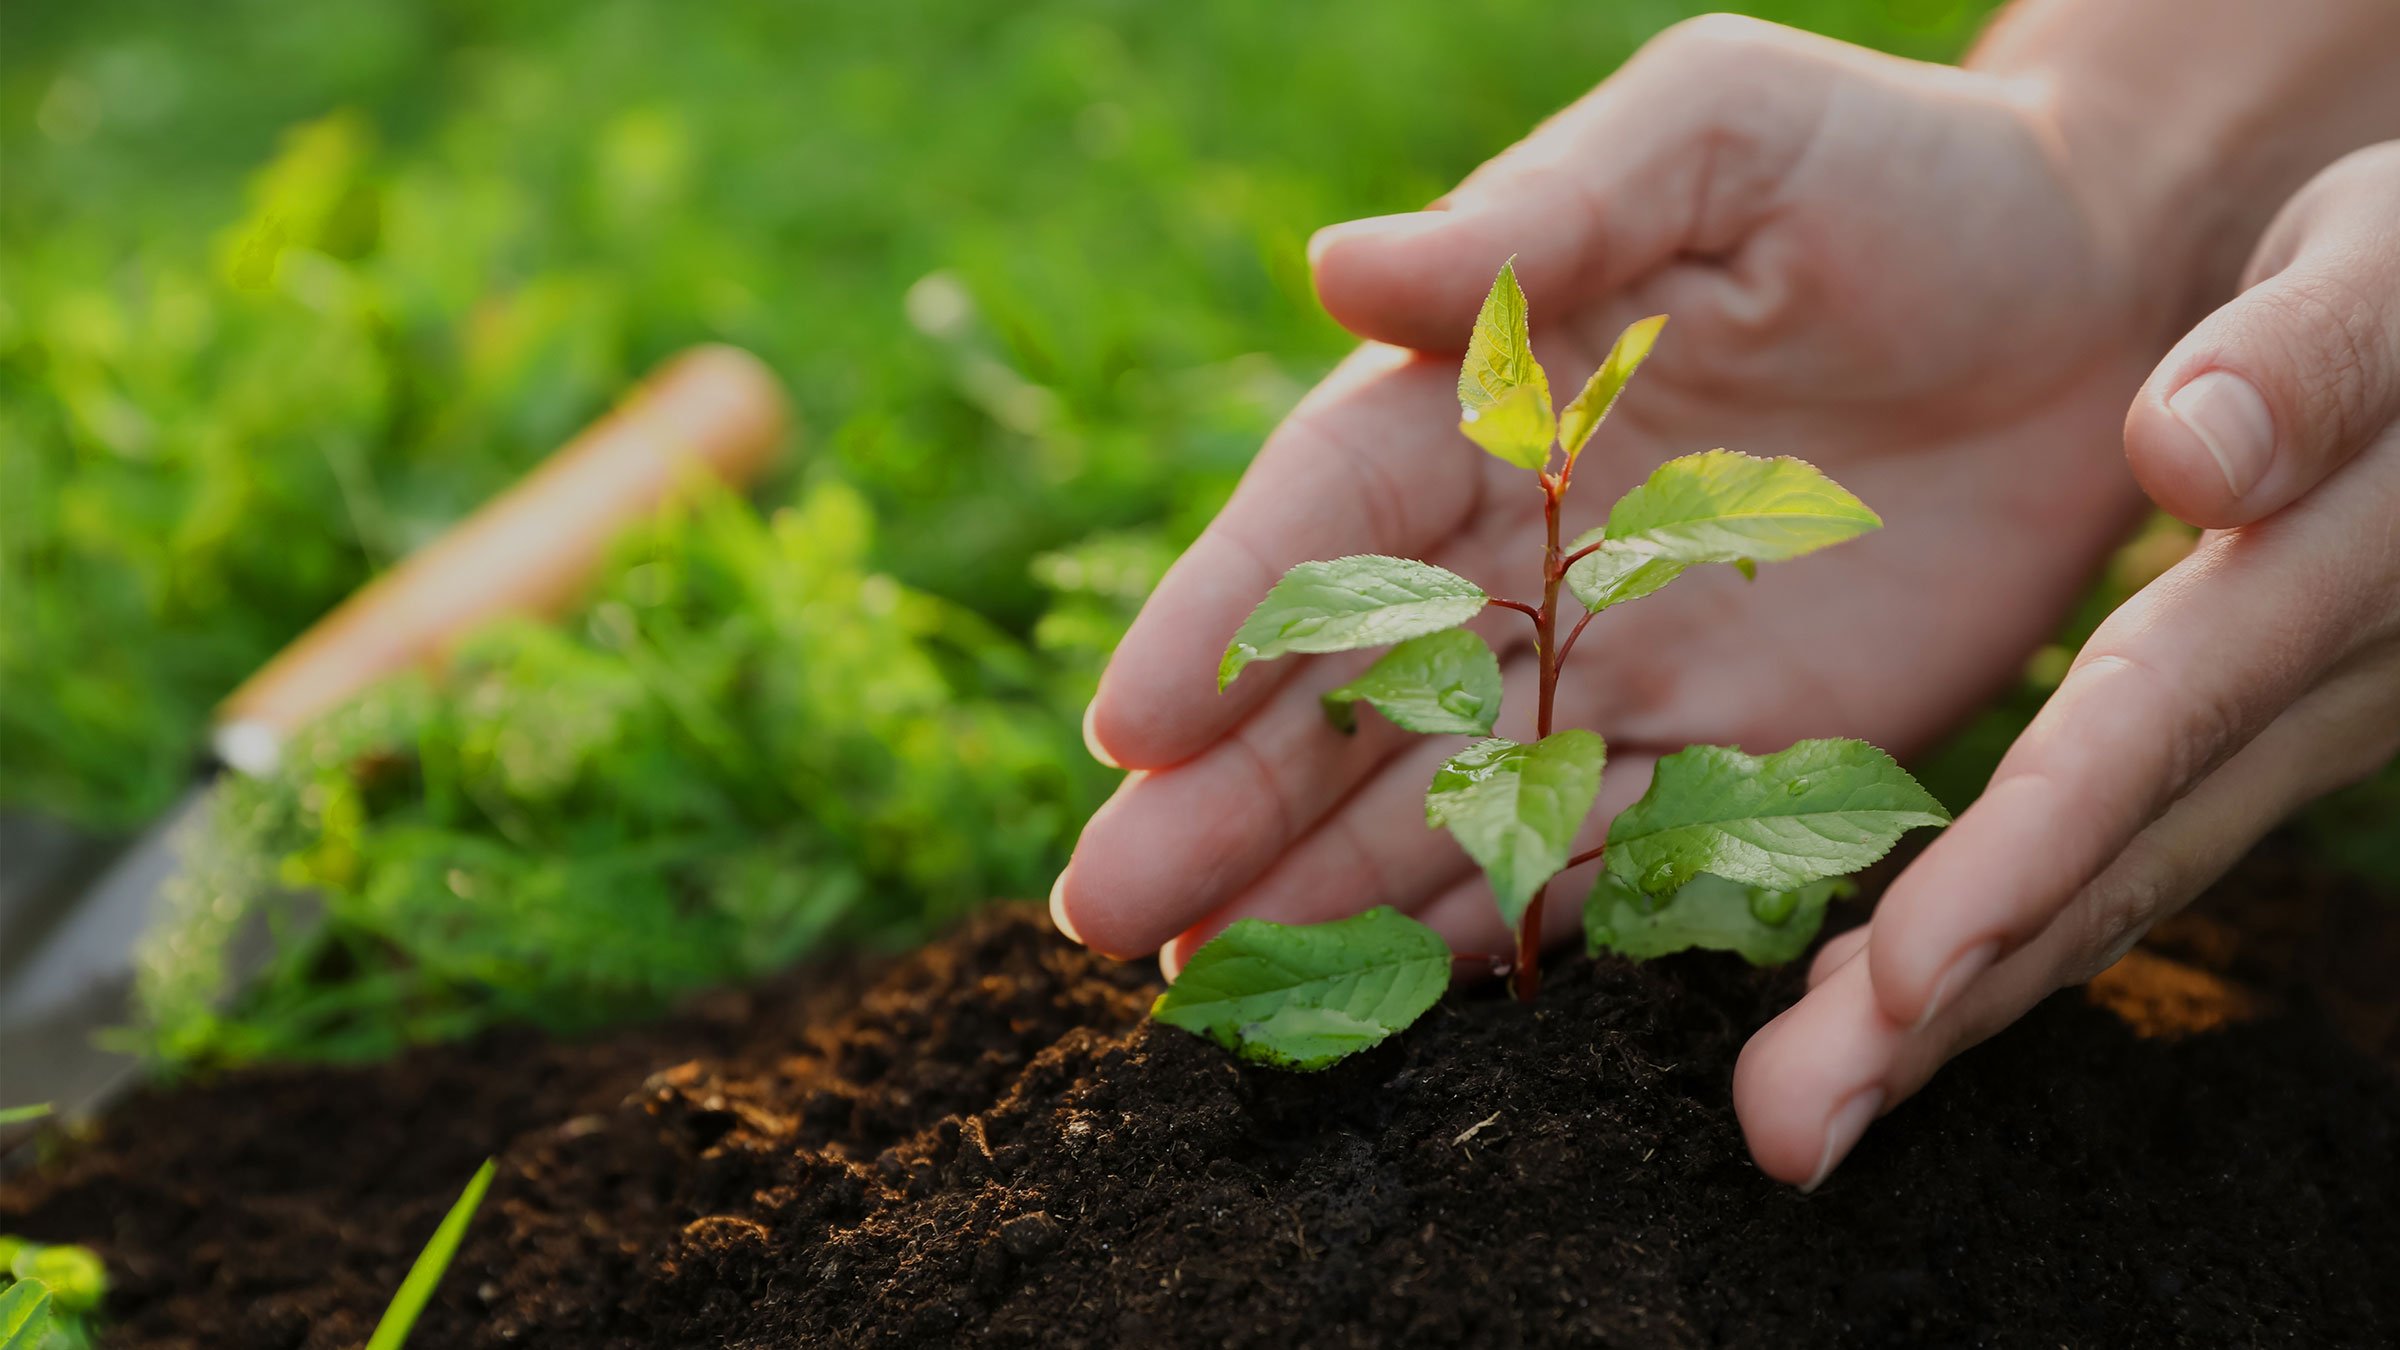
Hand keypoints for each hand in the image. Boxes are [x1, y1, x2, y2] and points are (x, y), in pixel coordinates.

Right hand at [1056, 17, 2171, 965]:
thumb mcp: (1717, 135)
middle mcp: (1523, 543)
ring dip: (1323, 890)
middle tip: (1102, 908)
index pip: (1326, 512)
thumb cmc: (1894, 170)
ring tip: (1198, 983)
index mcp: (1487, 392)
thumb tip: (1337, 268)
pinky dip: (1504, 928)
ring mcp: (1619, 660)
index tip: (1127, 721)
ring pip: (1442, 793)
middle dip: (1223, 796)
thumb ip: (1542, 212)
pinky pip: (1600, 855)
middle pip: (1347, 684)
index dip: (1224, 614)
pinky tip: (1401, 994)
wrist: (2097, 285)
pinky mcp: (1731, 751)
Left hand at [1738, 142, 2399, 1188]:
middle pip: (2109, 872)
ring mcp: (2276, 746)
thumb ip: (2305, 361)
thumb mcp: (2380, 268)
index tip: (1898, 978)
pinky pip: (2105, 870)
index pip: (2152, 732)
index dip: (2024, 857)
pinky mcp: (2231, 752)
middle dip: (1945, 1010)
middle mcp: (2307, 701)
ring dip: (1951, 1019)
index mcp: (2334, 579)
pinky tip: (1879, 1017)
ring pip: (2102, 901)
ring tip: (1804, 1121)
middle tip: (1791, 1133)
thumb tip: (2186, 453)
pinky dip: (1993, 949)